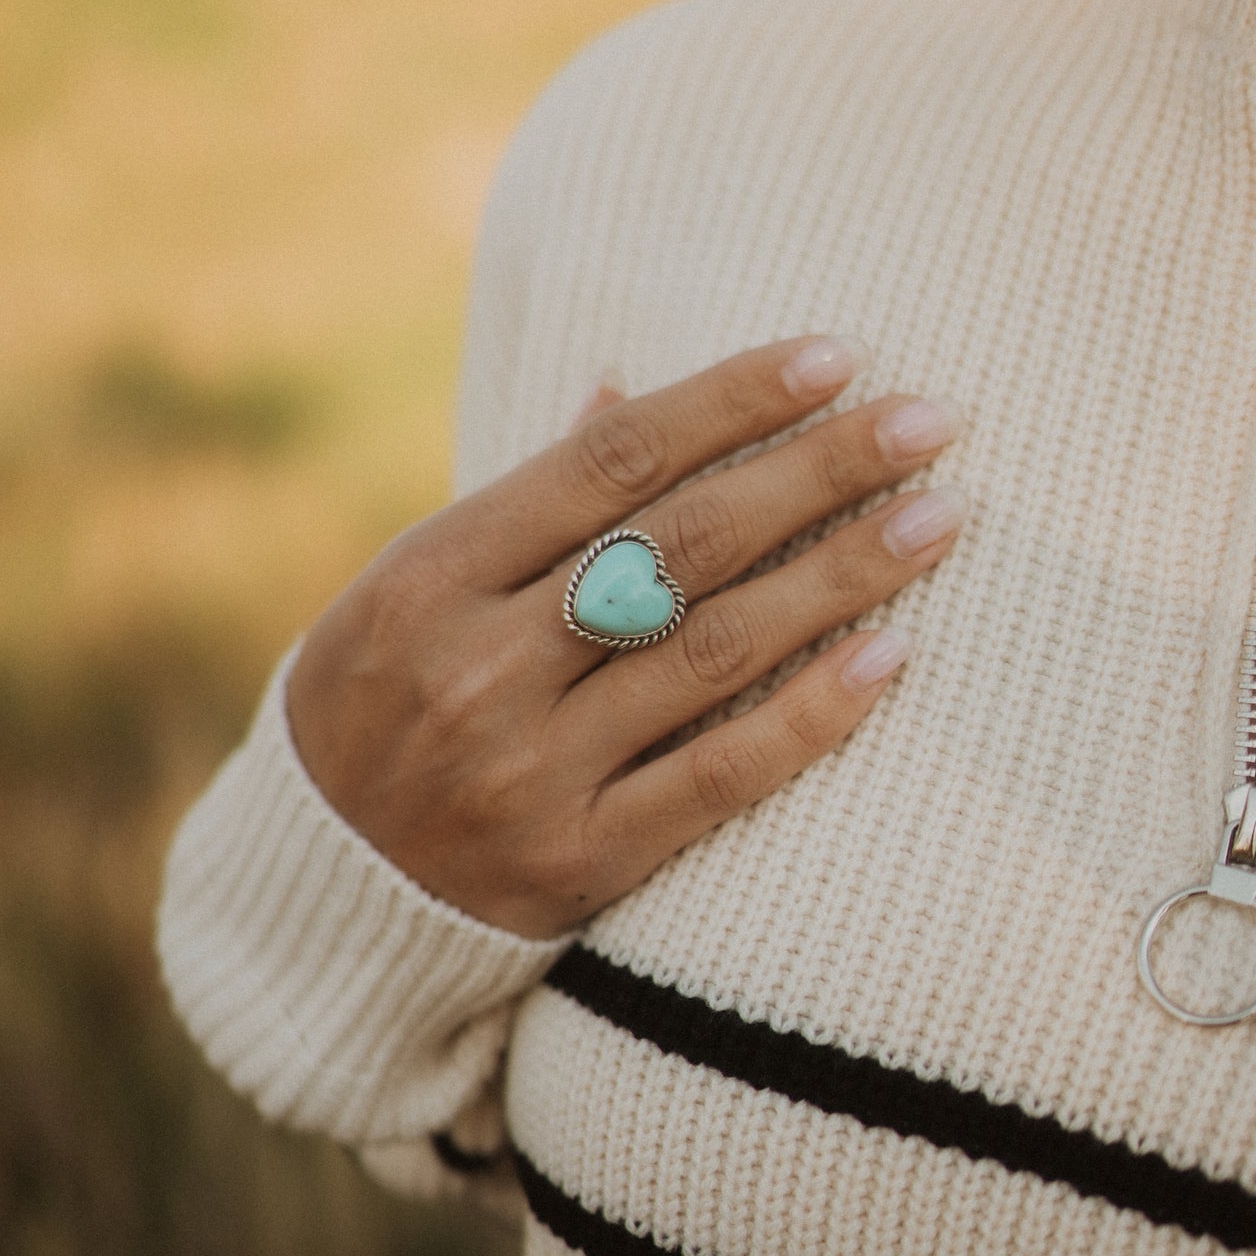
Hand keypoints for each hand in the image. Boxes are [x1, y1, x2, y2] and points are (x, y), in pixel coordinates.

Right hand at [286, 336, 964, 937]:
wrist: (317, 899)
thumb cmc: (374, 710)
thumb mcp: (409, 591)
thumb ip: (523, 501)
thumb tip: (625, 384)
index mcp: (431, 575)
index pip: (613, 461)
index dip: (734, 400)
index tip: (840, 356)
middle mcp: (480, 664)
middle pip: (684, 543)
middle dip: (819, 470)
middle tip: (932, 420)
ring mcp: (529, 768)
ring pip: (716, 650)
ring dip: (842, 574)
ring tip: (939, 517)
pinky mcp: (576, 861)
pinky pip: (719, 776)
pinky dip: (811, 713)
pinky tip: (891, 655)